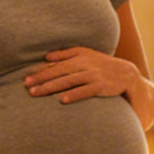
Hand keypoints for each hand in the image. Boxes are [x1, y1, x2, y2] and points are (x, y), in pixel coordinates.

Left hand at [24, 47, 139, 103]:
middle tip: (27, 88)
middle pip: (60, 73)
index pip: (56, 65)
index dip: (41, 72)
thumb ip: (66, 54)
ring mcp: (94, 76)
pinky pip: (85, 91)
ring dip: (52, 87)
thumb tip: (46, 57)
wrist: (127, 74)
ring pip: (69, 81)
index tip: (26, 80)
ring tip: (38, 93)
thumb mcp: (87, 54)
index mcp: (80, 56)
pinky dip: (73, 95)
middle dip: (42, 80)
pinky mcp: (101, 86)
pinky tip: (61, 99)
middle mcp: (86, 65)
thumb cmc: (102, 65)